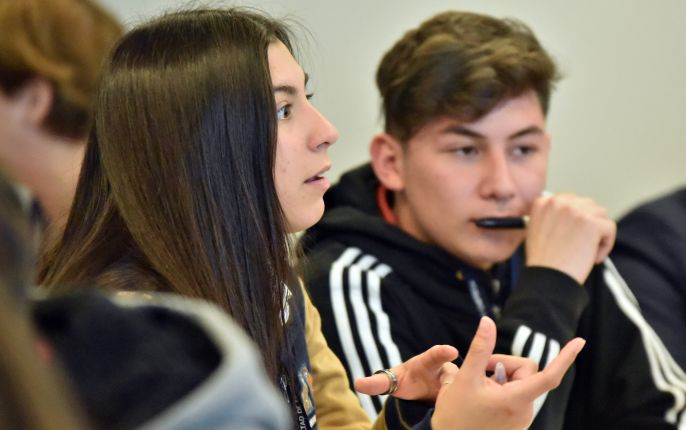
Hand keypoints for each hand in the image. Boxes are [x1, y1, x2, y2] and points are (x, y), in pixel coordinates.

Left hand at [354, 344, 457, 401]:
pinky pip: (466, 399)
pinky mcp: (462, 396)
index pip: (436, 354)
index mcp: (428, 362)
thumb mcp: (392, 381)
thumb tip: (357, 383)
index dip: (443, 352)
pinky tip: (459, 416)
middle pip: (452, 374)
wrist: (418, 392)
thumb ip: (377, 382)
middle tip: (446, 390)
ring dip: (456, 398)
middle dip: (452, 381)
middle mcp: (445, 371)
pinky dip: (465, 406)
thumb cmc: (405, 381)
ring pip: (461, 389)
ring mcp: (455, 384)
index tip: (451, 351)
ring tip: (442, 406)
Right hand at [432, 317, 584, 429]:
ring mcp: (521, 416)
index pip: (549, 376)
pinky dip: (500, 387)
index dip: (566, 358)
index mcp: (516, 401)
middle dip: (504, 364)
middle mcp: (524, 410)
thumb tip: (487, 321)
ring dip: (500, 377)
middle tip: (481, 370)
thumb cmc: (456, 415)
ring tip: (478, 388)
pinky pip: (515, 392)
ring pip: (519, 381)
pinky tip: (482, 396)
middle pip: (526, 371)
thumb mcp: (465, 378)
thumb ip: (480, 349)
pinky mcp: (515, 420)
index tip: (580, 341)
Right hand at [526, 193, 615, 283]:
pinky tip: (594, 258)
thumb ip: (551, 216)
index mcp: (542, 202)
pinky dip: (606, 245)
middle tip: (581, 245)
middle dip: (589, 224)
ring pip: (601, 214)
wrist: (548, 278)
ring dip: (598, 233)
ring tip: (588, 252)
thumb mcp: (536, 230)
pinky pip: (610, 228)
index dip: (576, 219)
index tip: (573, 235)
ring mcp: (576, 211)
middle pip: (587, 205)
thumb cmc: (543, 261)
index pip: (569, 200)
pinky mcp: (592, 223)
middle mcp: (558, 202)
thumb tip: (575, 214)